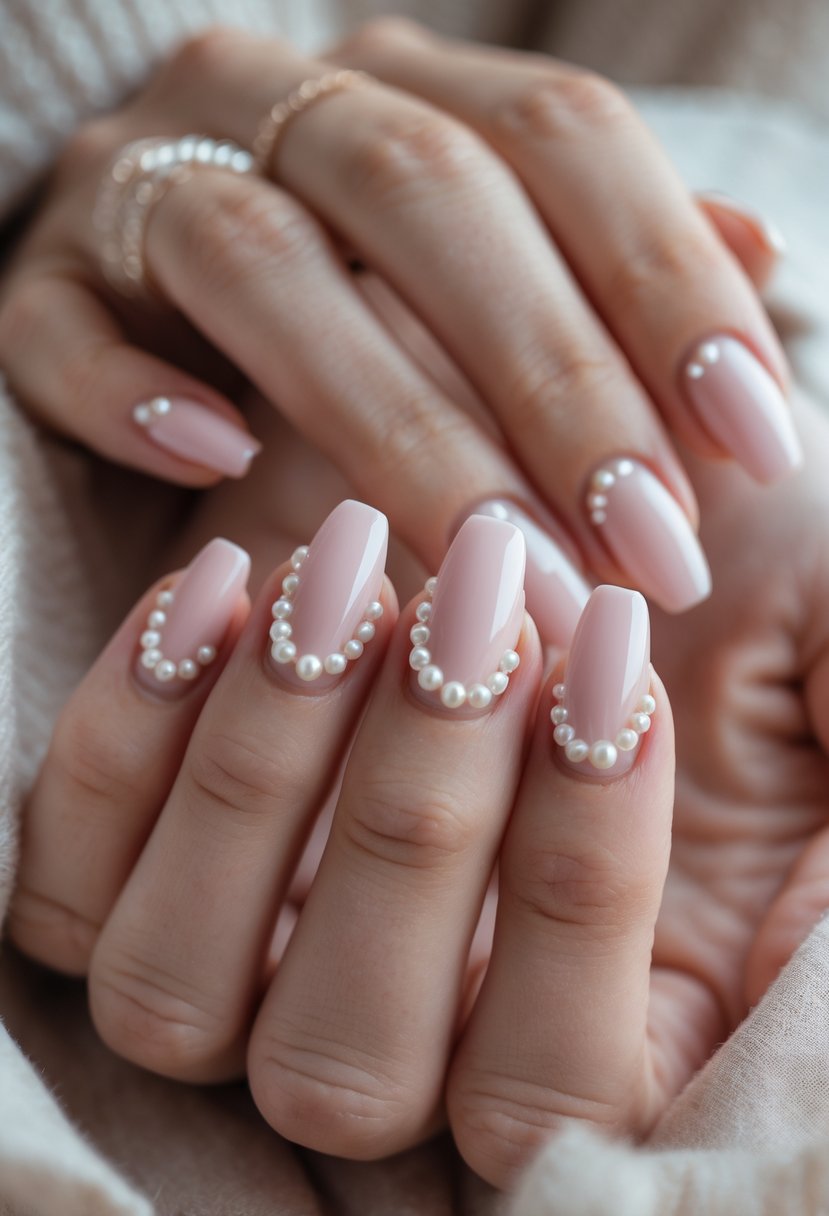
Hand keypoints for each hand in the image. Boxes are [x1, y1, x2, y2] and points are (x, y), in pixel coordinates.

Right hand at [0, 21, 799, 632]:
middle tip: (650, 544)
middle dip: (554, 378)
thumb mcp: (494, 263)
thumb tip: (763, 253)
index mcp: (406, 89)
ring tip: (501, 566)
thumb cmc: (356, 286)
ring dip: (393, 422)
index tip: (756, 444)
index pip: (562, 141)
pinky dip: (135, 393)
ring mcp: (141, 186)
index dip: (669, 283)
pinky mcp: (37, 287)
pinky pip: (59, 327)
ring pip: (262, 263)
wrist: (147, 272)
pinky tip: (221, 463)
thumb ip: (611, 259)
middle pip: (428, 199)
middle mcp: (276, 104)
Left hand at [10, 398, 828, 1193]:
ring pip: (178, 992)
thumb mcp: (821, 658)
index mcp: (585, 1035)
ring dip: (256, 779)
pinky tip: (224, 584)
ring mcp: (247, 960)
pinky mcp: (136, 863)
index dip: (578, 885)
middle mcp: (400, 1033)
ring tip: (346, 574)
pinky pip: (66, 887)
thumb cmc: (717, 572)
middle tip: (478, 594)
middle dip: (414, 816)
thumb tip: (789, 967)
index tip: (610, 658)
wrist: (567, 468)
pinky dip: (122, 744)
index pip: (553, 1083)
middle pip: (348, 1058)